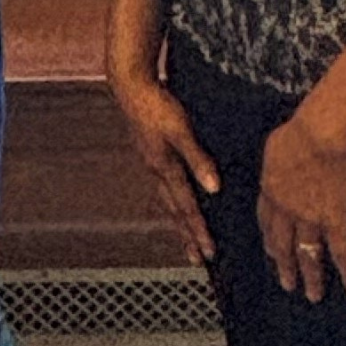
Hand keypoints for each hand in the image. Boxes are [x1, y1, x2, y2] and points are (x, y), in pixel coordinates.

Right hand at [110, 75, 219, 264]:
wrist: (131, 86)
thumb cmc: (157, 105)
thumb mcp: (181, 130)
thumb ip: (198, 159)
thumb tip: (214, 189)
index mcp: (164, 169)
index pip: (186, 207)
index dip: (199, 231)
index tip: (210, 254)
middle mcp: (156, 171)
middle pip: (174, 212)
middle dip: (187, 236)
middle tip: (198, 260)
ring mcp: (151, 163)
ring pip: (167, 201)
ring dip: (178, 222)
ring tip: (186, 238)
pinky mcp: (150, 153)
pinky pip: (163, 186)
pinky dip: (172, 201)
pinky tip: (175, 198)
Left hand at [257, 112, 345, 301]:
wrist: (322, 136)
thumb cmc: (300, 131)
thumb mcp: (276, 145)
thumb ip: (277, 162)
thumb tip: (278, 162)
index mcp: (270, 190)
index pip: (267, 221)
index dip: (270, 238)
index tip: (272, 251)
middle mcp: (287, 211)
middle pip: (283, 244)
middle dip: (284, 266)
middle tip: (287, 284)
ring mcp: (311, 219)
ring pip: (308, 255)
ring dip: (311, 278)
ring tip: (312, 296)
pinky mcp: (336, 221)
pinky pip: (342, 254)